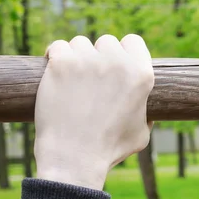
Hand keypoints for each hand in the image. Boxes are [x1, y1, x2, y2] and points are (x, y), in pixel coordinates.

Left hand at [34, 34, 153, 189]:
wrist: (76, 157)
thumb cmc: (109, 149)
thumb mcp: (141, 132)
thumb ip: (144, 111)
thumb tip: (142, 104)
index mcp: (141, 75)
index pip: (134, 41)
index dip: (124, 51)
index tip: (114, 62)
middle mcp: (117, 63)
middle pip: (107, 41)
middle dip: (99, 56)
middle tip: (91, 77)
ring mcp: (88, 61)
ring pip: (81, 43)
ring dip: (77, 57)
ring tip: (72, 80)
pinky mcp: (62, 63)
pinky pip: (58, 47)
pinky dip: (55, 57)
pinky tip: (55, 71)